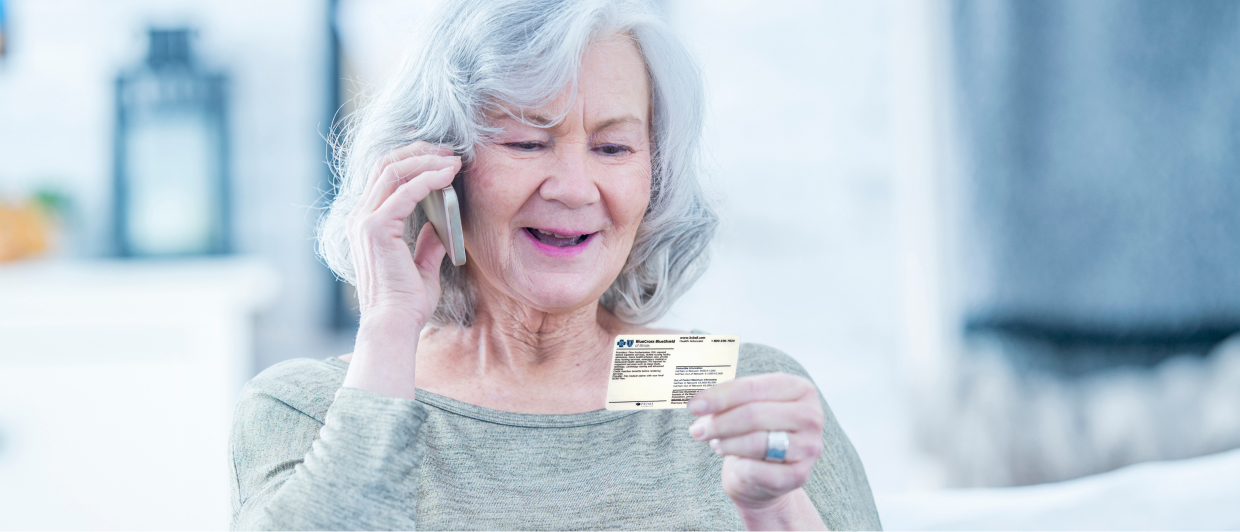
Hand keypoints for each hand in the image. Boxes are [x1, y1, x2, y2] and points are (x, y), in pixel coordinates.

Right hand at [341, 142, 460, 398]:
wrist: (395, 324)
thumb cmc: (407, 302)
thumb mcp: (422, 267)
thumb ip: (428, 244)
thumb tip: (440, 227)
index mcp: (366, 223)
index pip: (384, 176)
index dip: (412, 159)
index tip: (441, 156)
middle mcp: (360, 217)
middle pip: (387, 165)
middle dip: (420, 152)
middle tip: (450, 150)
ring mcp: (365, 220)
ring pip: (394, 171)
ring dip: (426, 160)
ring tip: (453, 159)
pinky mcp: (376, 227)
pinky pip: (405, 191)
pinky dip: (428, 178)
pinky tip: (448, 175)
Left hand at [689, 372, 826, 529]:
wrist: (766, 475)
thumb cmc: (755, 431)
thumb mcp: (745, 407)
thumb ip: (727, 399)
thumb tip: (699, 402)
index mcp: (800, 388)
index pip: (752, 388)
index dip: (719, 396)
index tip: (693, 406)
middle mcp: (811, 416)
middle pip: (753, 415)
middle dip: (719, 423)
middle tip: (696, 431)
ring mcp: (810, 447)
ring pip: (756, 442)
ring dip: (726, 443)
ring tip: (716, 443)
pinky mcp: (800, 475)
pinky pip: (757, 470)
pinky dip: (738, 466)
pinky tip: (734, 462)